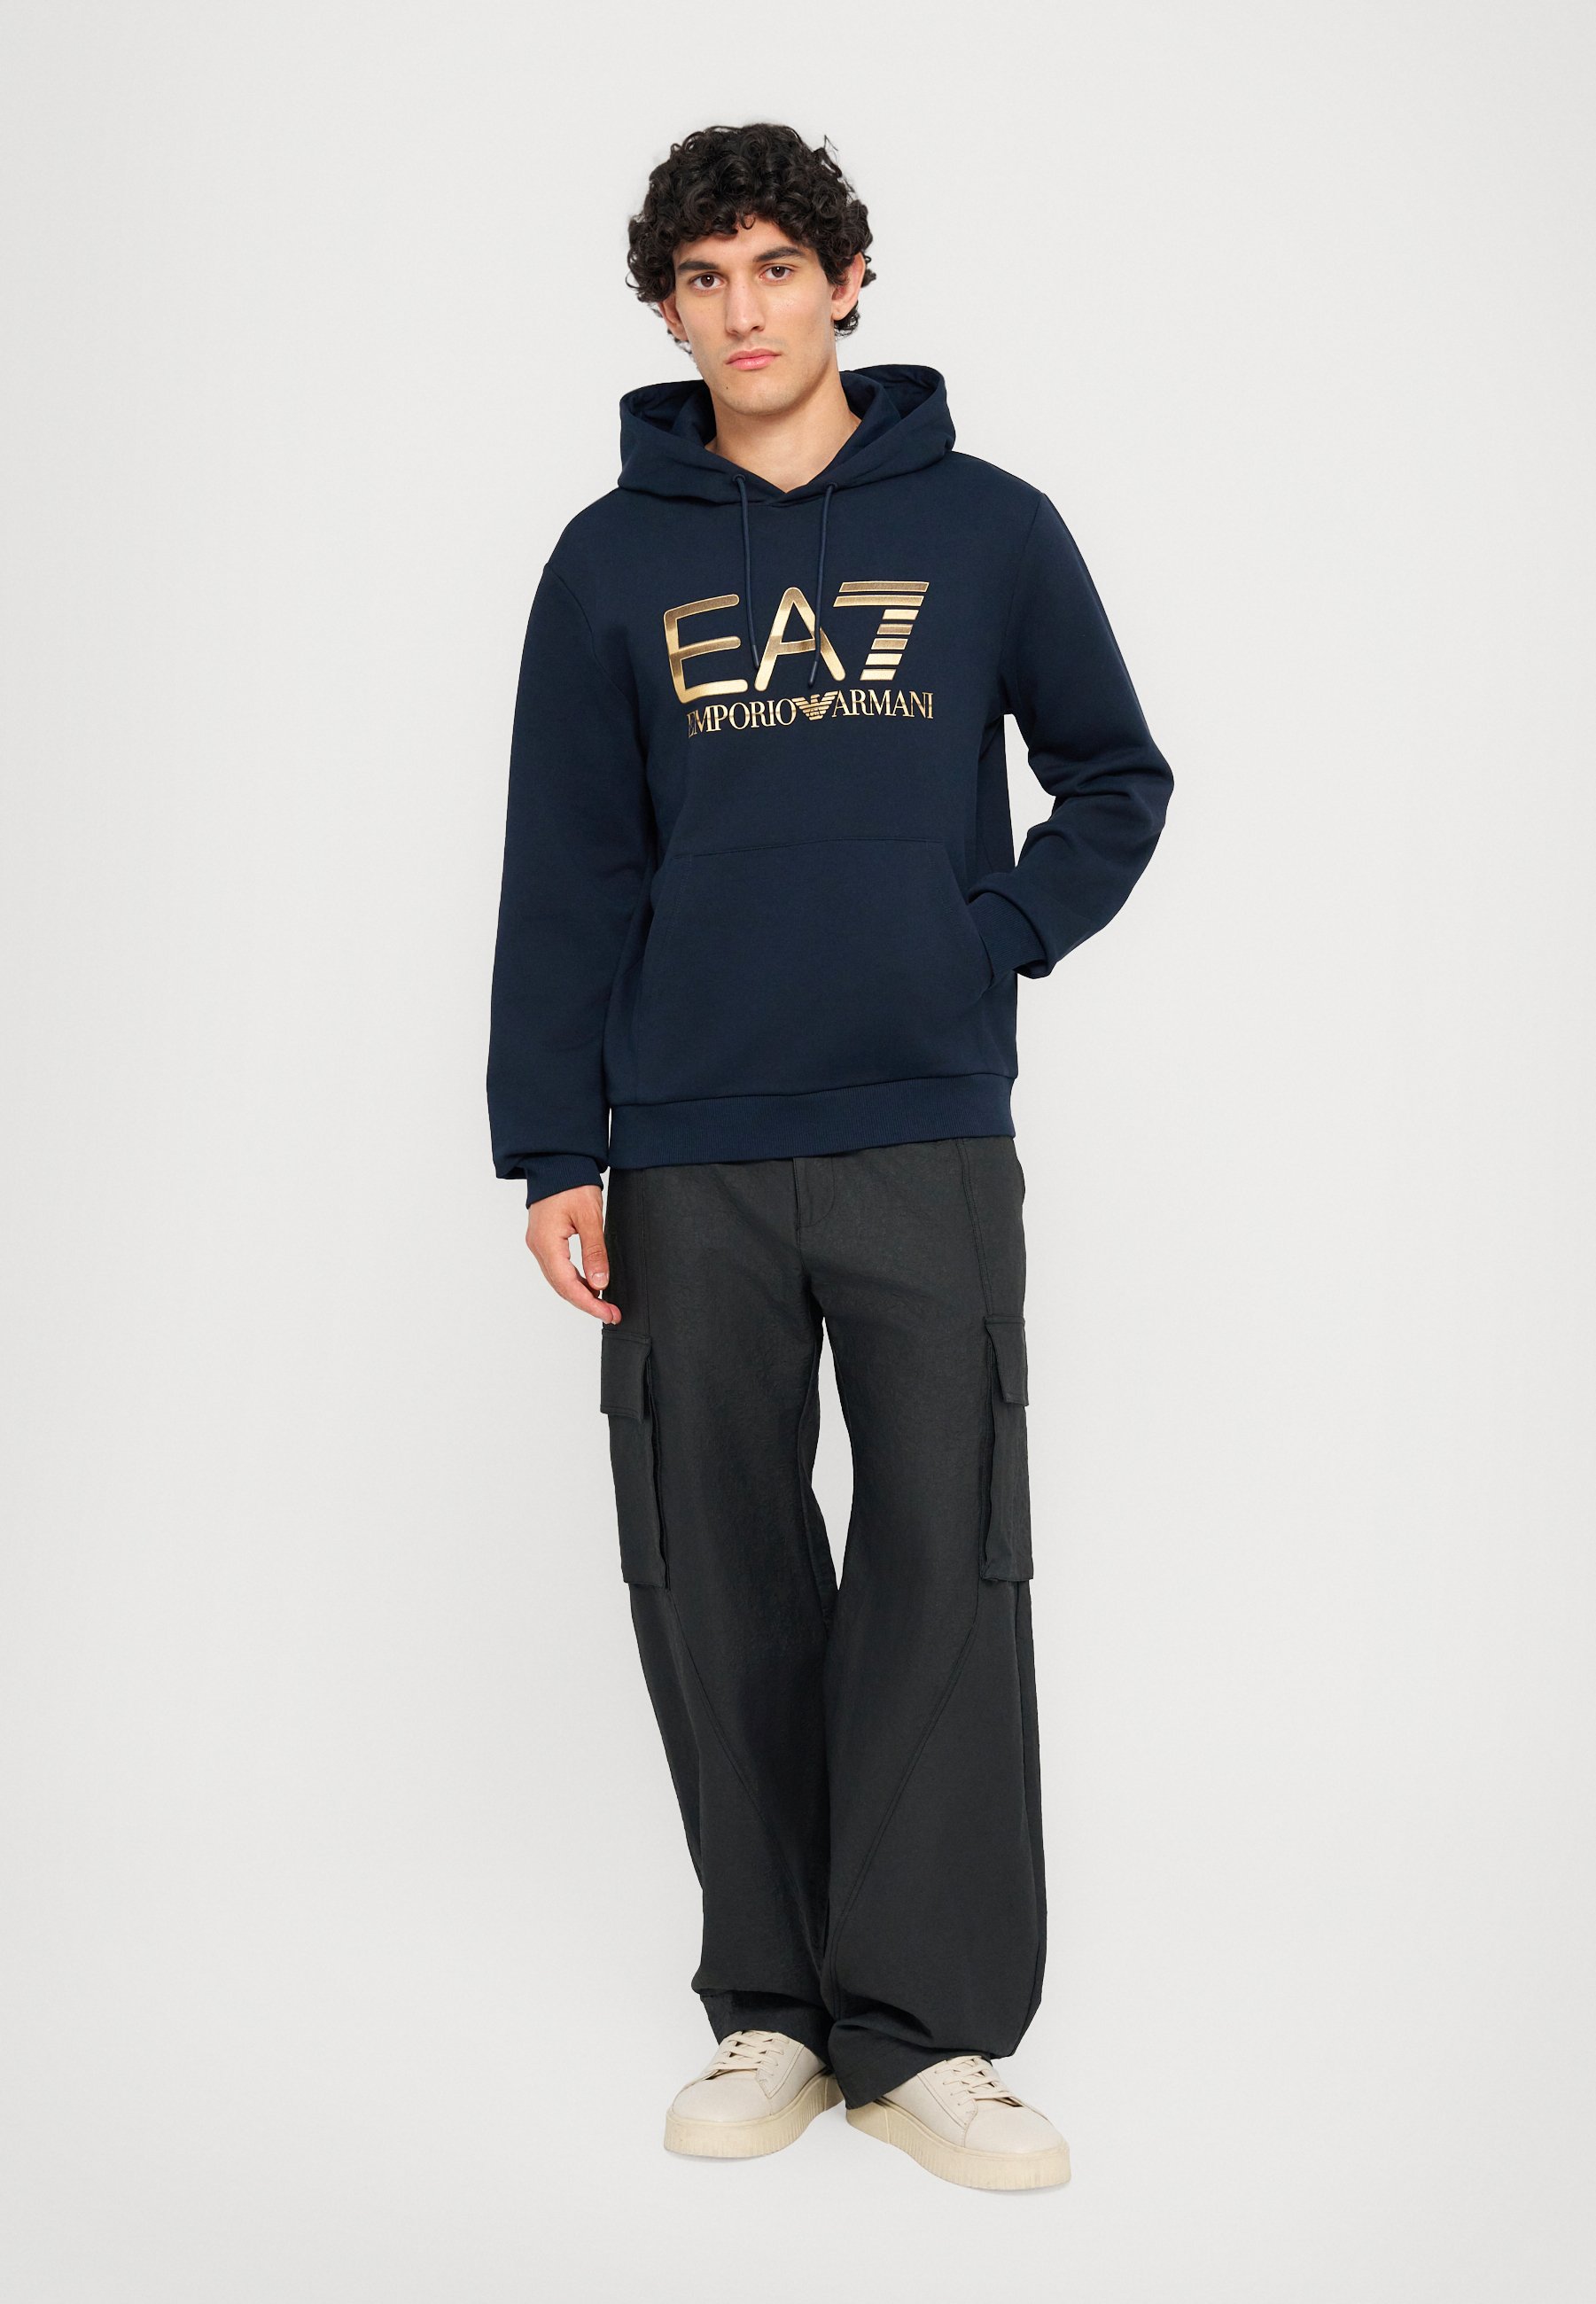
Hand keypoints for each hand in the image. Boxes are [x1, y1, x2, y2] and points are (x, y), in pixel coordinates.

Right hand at [525, 1183, 618, 1321]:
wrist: (557, 1162)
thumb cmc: (572, 1183)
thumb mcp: (590, 1217)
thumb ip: (595, 1251)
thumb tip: (600, 1283)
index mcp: (547, 1243)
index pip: (567, 1285)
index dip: (589, 1303)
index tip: (609, 1314)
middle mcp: (538, 1247)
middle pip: (561, 1286)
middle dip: (587, 1303)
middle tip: (611, 1314)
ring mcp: (539, 1244)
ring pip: (559, 1279)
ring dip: (581, 1293)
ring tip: (604, 1303)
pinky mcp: (544, 1240)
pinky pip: (558, 1268)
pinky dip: (574, 1280)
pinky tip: (591, 1284)